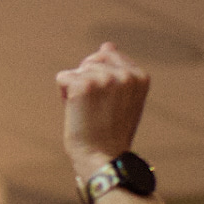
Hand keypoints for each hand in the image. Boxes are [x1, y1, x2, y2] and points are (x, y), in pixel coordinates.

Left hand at [58, 44, 148, 180]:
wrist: (102, 160)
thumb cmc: (110, 134)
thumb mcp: (123, 99)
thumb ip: (117, 71)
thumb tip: (107, 43)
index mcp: (140, 77)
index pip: (109, 55)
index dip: (101, 78)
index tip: (106, 104)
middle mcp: (125, 74)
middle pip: (92, 60)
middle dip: (87, 81)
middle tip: (95, 110)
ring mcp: (105, 78)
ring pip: (77, 70)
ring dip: (75, 90)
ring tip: (87, 114)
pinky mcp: (83, 85)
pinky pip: (63, 78)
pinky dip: (64, 96)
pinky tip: (76, 112)